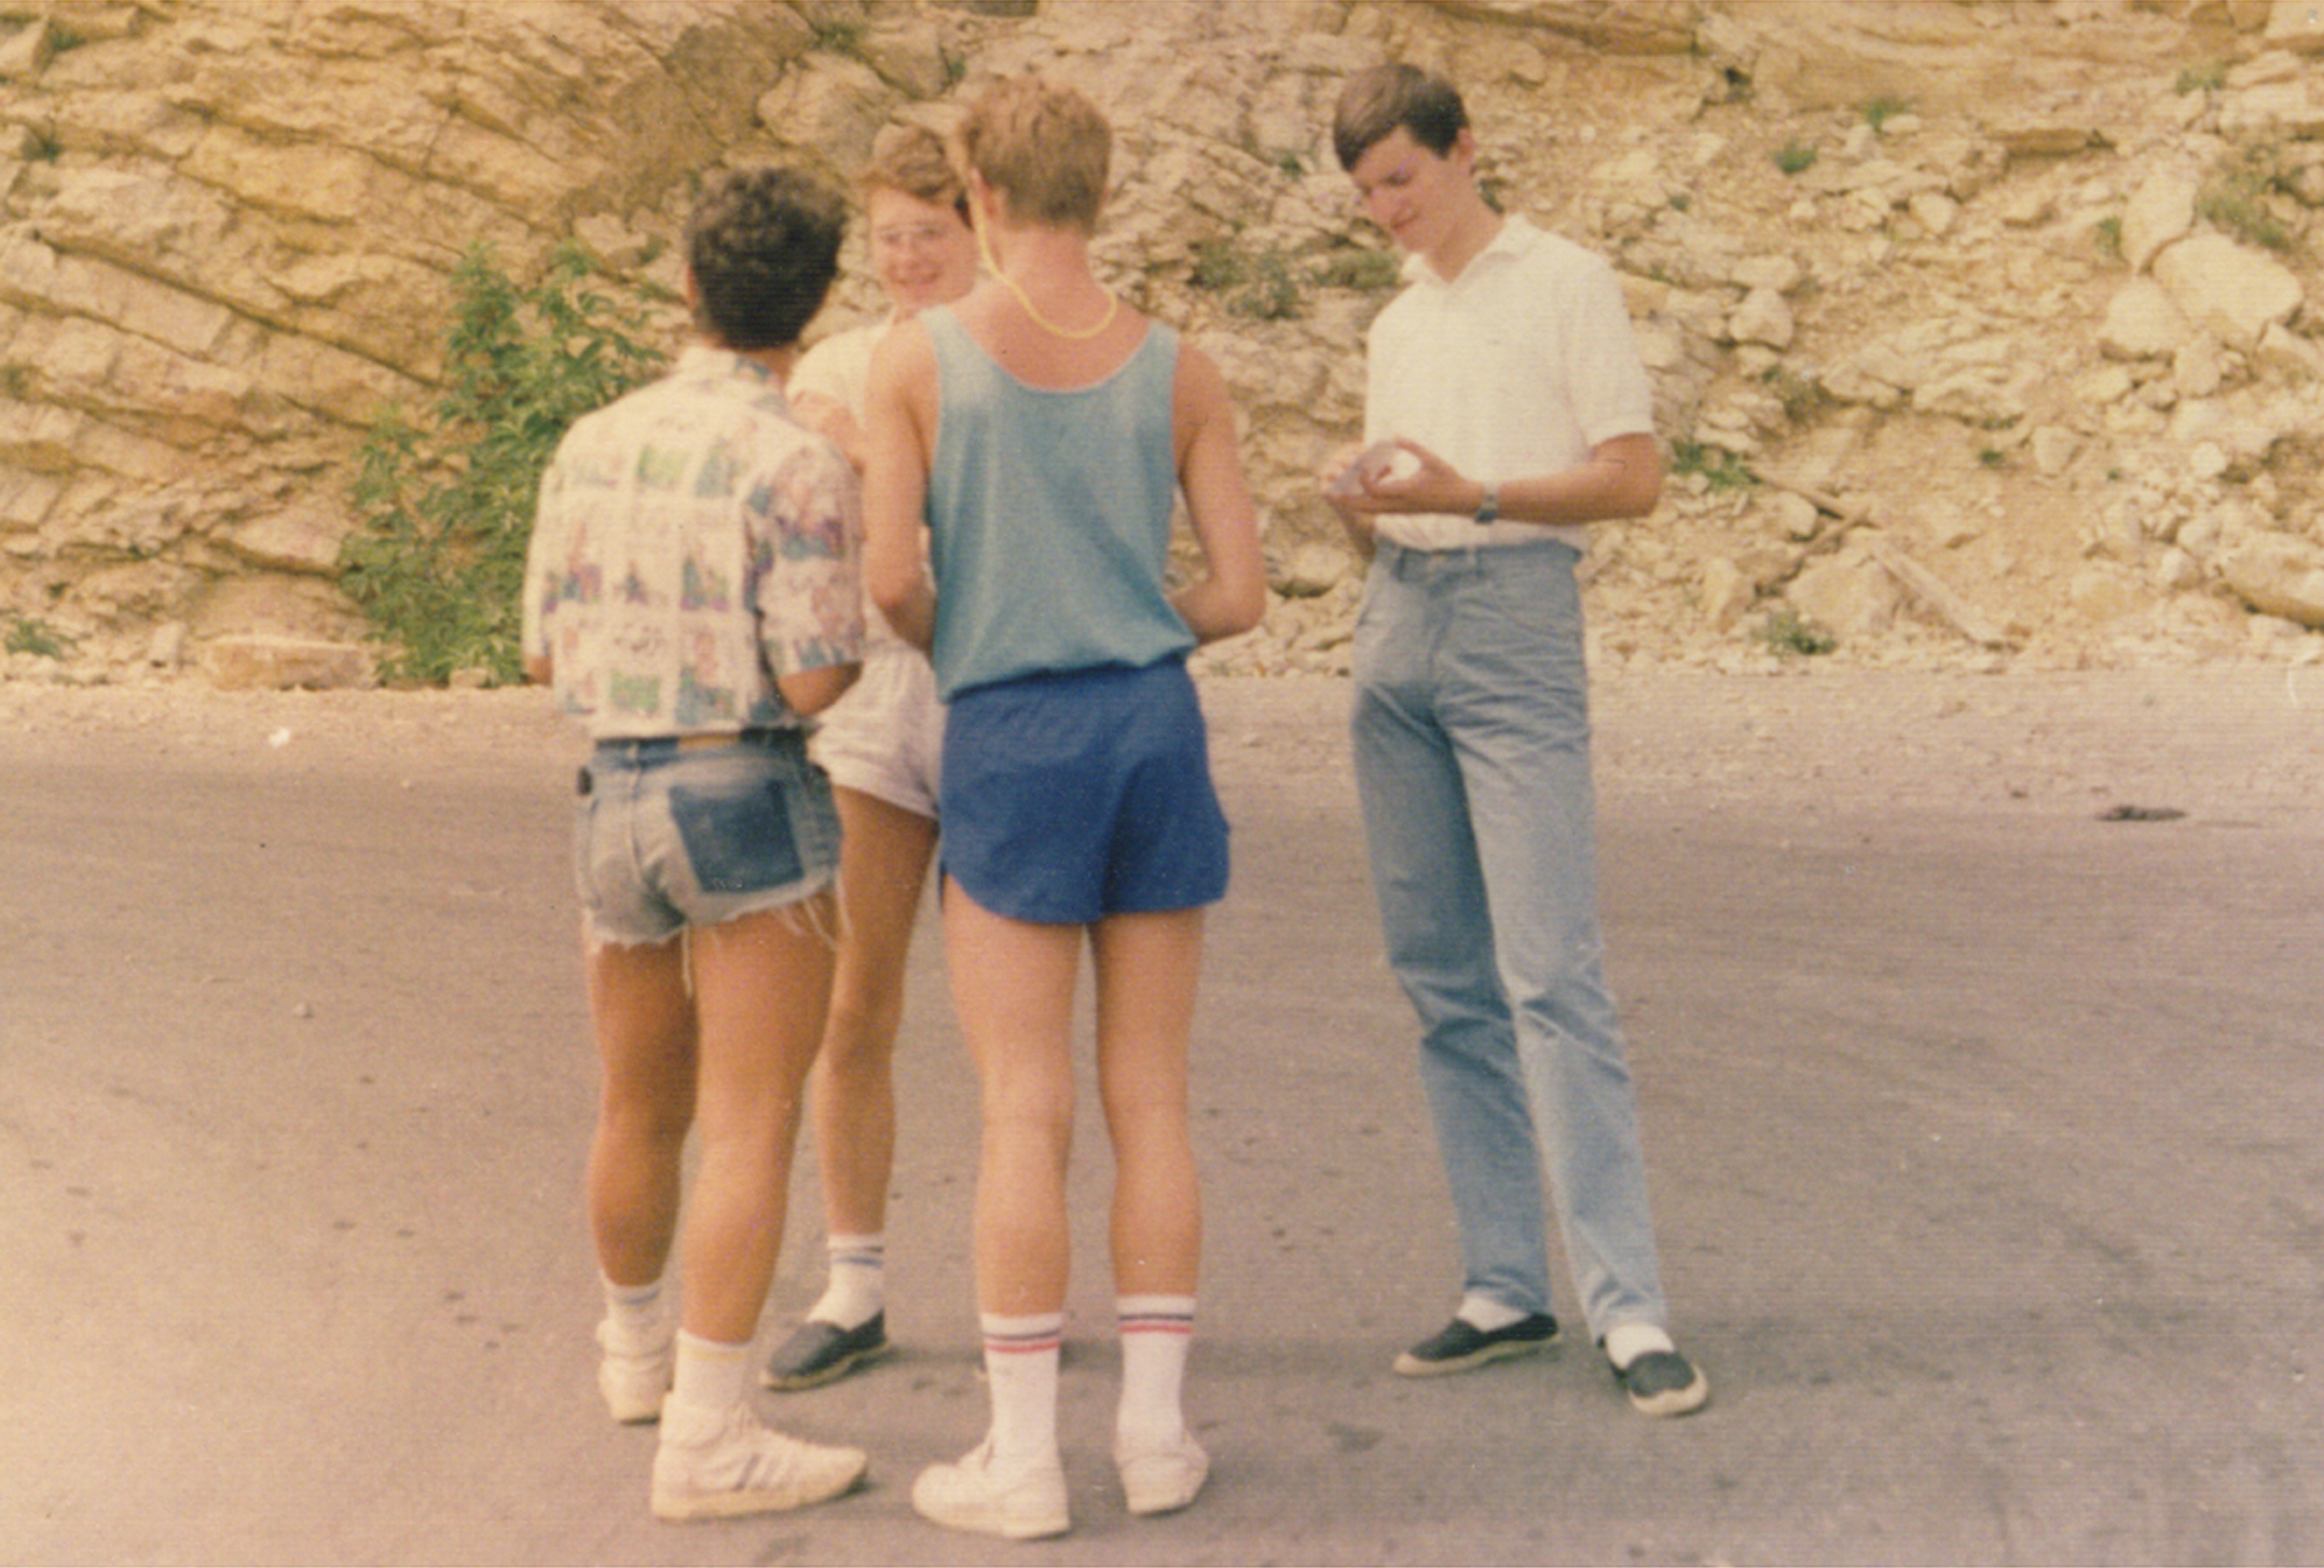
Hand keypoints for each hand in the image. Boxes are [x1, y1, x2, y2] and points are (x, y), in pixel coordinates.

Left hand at [1325, 437, 1474, 516]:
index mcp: (1405, 491)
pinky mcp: (1400, 510)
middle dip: (1347, 499)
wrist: (1460, 500)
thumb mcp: (1432, 460)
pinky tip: (1360, 493)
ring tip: (1339, 493)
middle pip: (1365, 506)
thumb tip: (1394, 436)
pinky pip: (1377, 509)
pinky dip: (1366, 502)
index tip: (1361, 464)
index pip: (1375, 489)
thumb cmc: (1448, 478)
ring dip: (1353, 502)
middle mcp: (1399, 504)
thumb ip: (1413, 447)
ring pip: (1370, 510)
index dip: (1363, 477)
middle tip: (1330, 490)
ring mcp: (1399, 509)